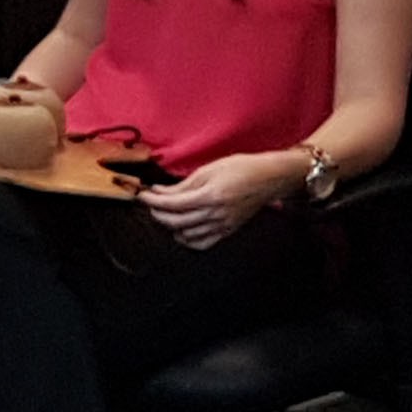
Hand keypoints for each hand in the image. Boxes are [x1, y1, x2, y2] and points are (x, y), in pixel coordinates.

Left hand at [139, 151, 303, 249]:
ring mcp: (223, 225)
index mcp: (210, 196)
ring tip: (165, 214)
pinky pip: (203, 243)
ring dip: (170, 226)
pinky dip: (187, 240)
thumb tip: (159, 191)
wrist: (269, 178)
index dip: (152, 201)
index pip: (172, 204)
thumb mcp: (208, 170)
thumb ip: (183, 185)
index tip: (142, 195)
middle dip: (157, 213)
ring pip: (187, 235)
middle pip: (176, 221)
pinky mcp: (228, 231)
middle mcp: (216, 214)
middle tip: (150, 203)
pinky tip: (181, 230)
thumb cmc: (240, 168)